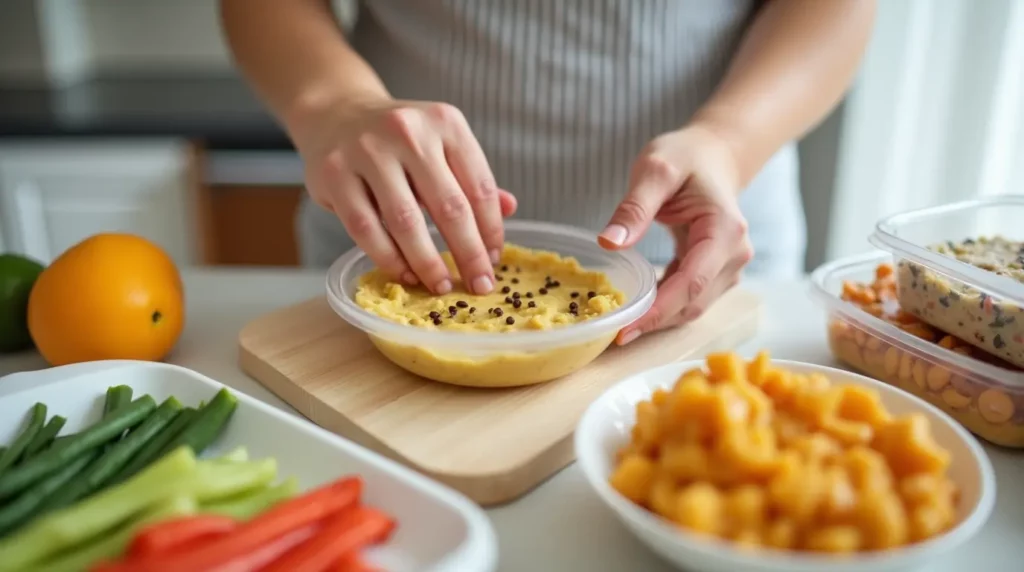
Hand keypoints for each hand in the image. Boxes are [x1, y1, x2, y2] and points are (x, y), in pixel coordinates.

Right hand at [296, 99, 516, 293]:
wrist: (335, 114)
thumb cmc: (399, 140)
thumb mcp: (441, 144)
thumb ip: (472, 178)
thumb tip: (510, 208)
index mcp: (445, 122)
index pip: (479, 187)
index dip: (492, 231)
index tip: (495, 261)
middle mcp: (408, 131)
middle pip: (449, 207)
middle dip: (468, 254)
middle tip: (480, 286)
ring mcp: (367, 151)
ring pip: (406, 222)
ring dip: (428, 263)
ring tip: (442, 286)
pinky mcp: (335, 174)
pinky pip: (366, 229)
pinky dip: (389, 258)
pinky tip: (405, 274)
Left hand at [600, 123, 753, 344]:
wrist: (713, 155)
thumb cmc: (685, 157)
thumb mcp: (655, 170)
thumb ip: (634, 207)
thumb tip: (609, 243)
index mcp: (725, 230)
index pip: (691, 282)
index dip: (658, 310)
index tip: (625, 328)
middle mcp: (735, 254)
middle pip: (694, 302)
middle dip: (655, 321)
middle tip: (614, 334)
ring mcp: (730, 267)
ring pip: (693, 306)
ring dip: (660, 319)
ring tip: (621, 327)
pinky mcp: (717, 272)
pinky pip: (691, 298)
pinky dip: (665, 307)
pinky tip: (637, 309)